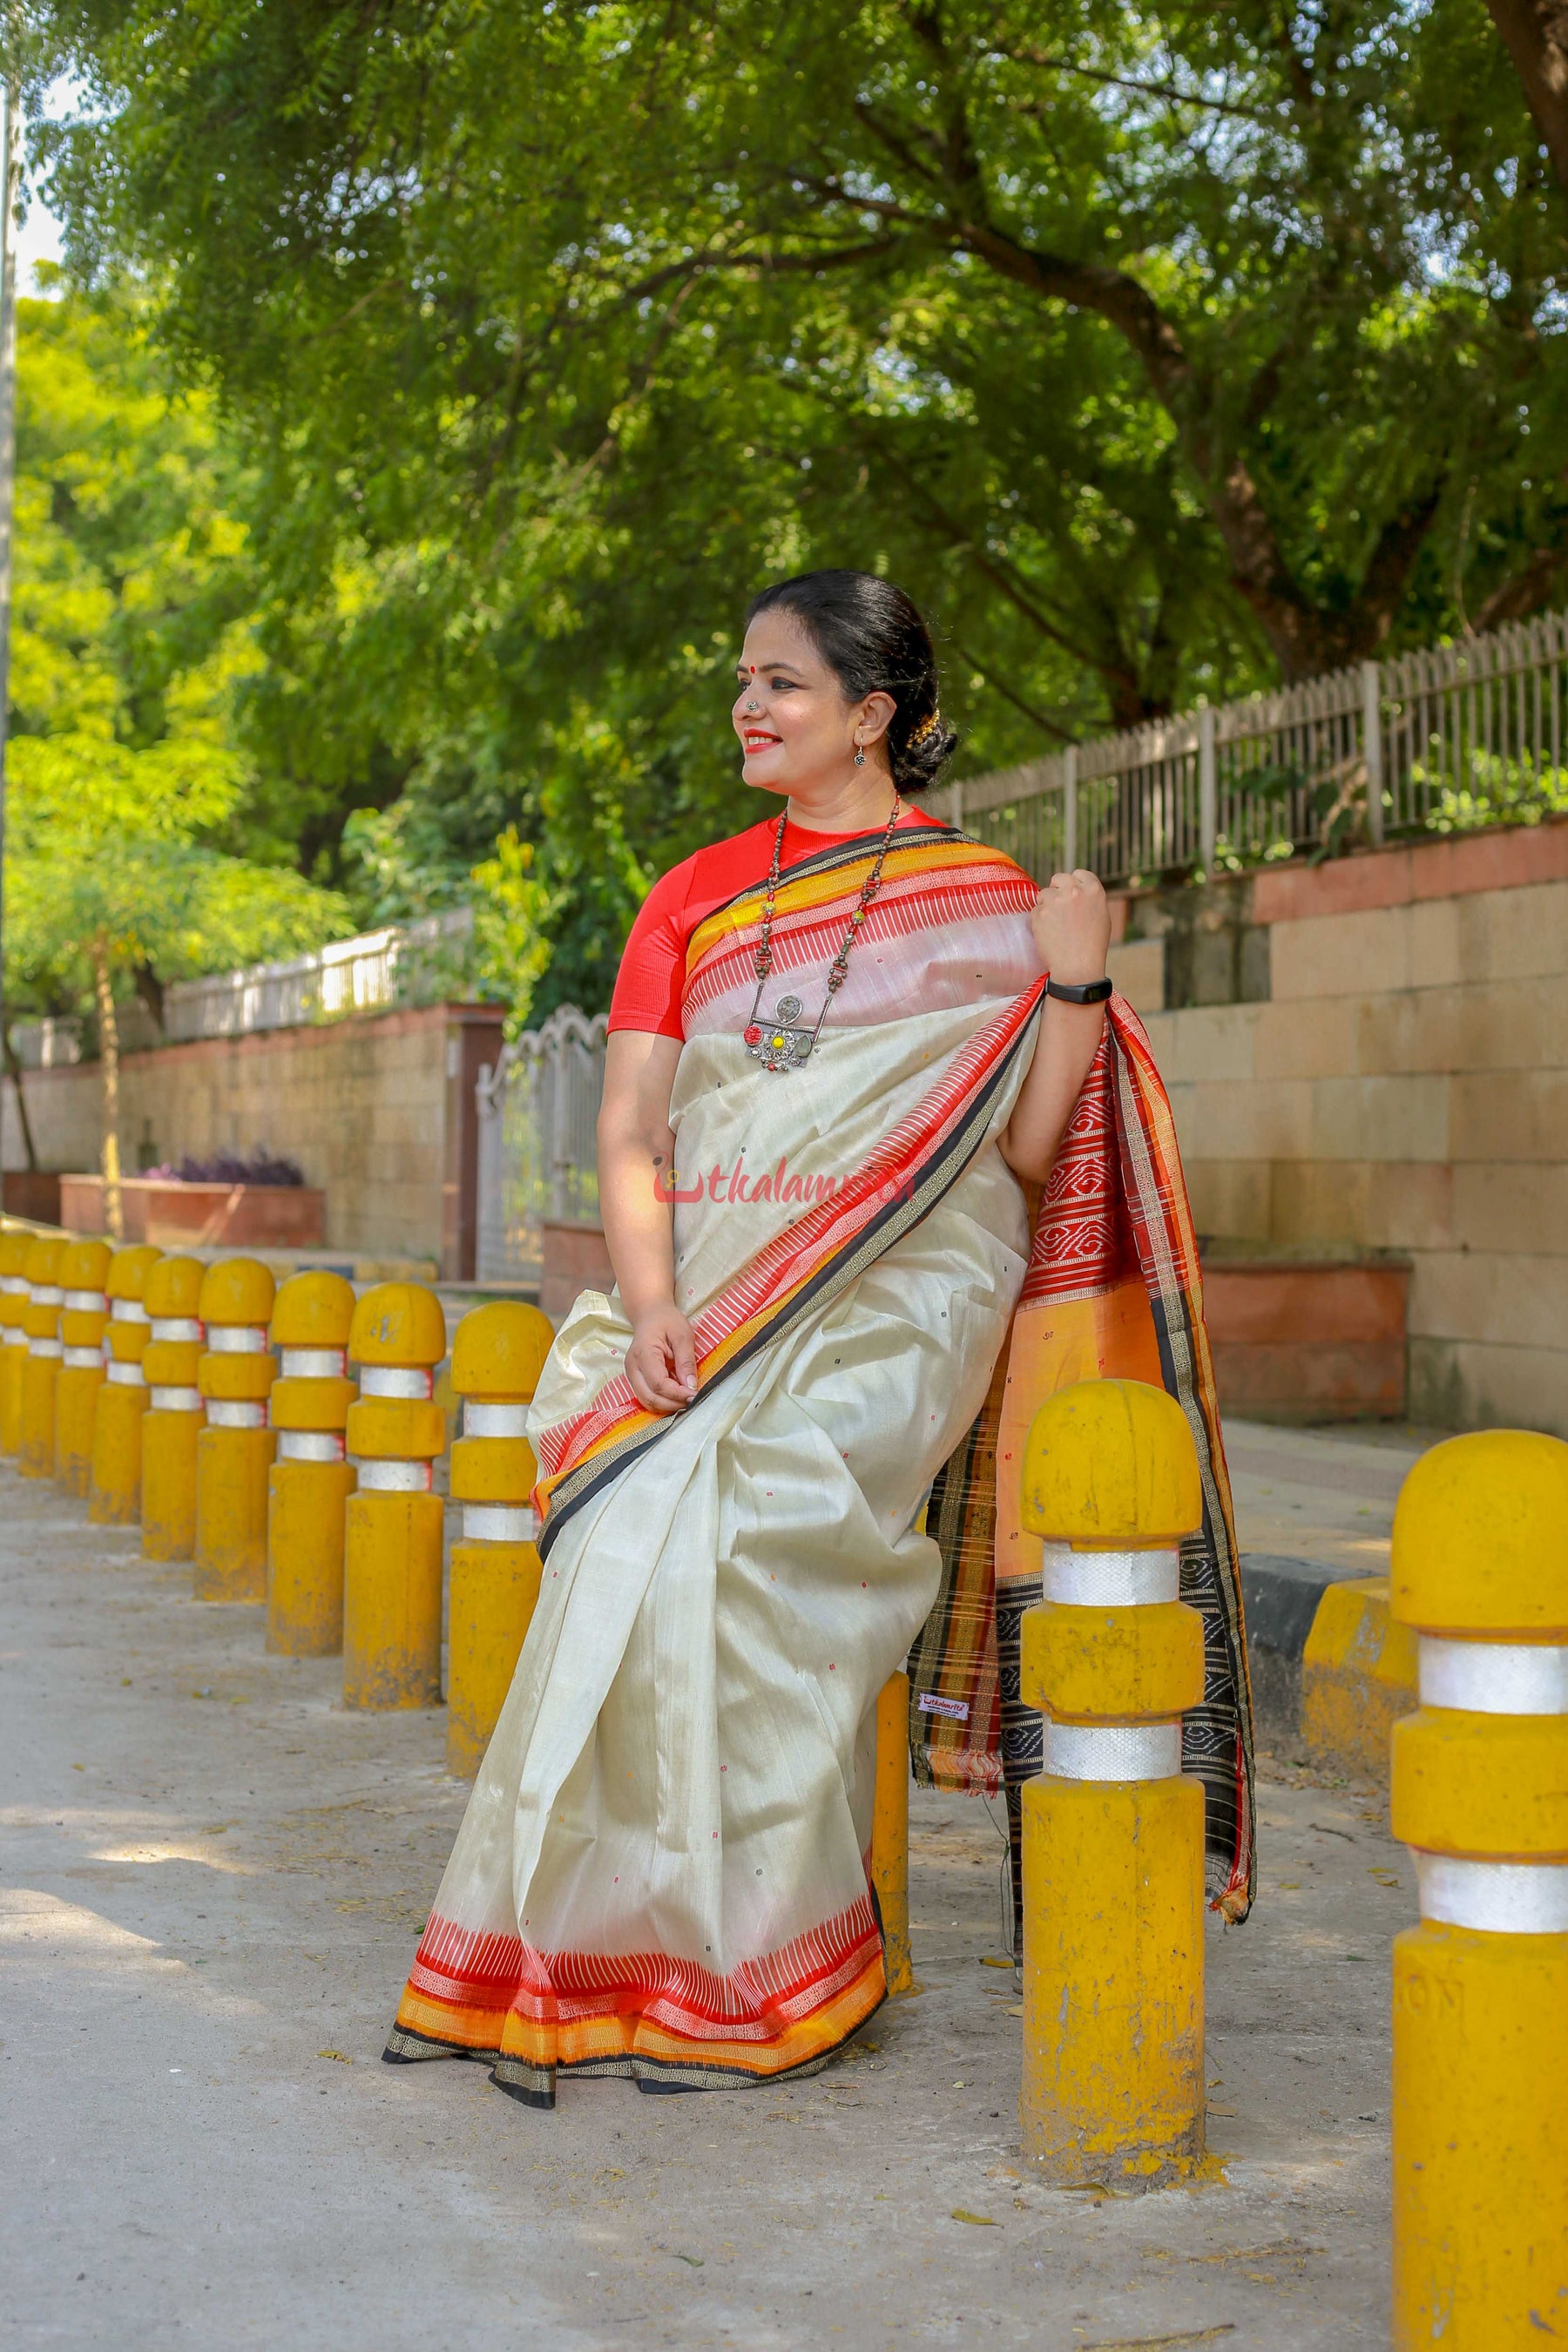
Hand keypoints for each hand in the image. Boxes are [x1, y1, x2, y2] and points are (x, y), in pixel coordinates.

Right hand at [625, 1302, 698, 1413]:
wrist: (650, 1314)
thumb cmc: (667, 1321)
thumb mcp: (682, 1335)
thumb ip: (686, 1361)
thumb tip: (691, 1386)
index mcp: (643, 1353)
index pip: (658, 1383)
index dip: (677, 1394)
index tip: (695, 1395)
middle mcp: (632, 1367)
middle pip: (650, 1397)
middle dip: (673, 1404)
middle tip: (692, 1399)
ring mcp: (631, 1374)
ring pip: (647, 1401)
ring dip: (667, 1405)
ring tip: (685, 1398)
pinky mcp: (635, 1378)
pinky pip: (647, 1396)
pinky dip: (662, 1401)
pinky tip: (675, 1395)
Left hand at [1028, 869, 1110, 985]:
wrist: (1078, 967)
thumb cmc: (1092, 946)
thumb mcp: (1101, 916)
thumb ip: (1089, 898)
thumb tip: (1077, 888)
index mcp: (1093, 890)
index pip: (1079, 874)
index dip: (1074, 884)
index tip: (1071, 894)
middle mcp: (1074, 891)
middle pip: (1059, 878)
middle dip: (1057, 889)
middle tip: (1058, 906)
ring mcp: (1055, 901)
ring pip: (1044, 894)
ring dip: (1047, 906)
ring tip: (1056, 926)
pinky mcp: (1039, 912)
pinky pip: (1035, 910)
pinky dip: (1039, 920)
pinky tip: (1049, 934)